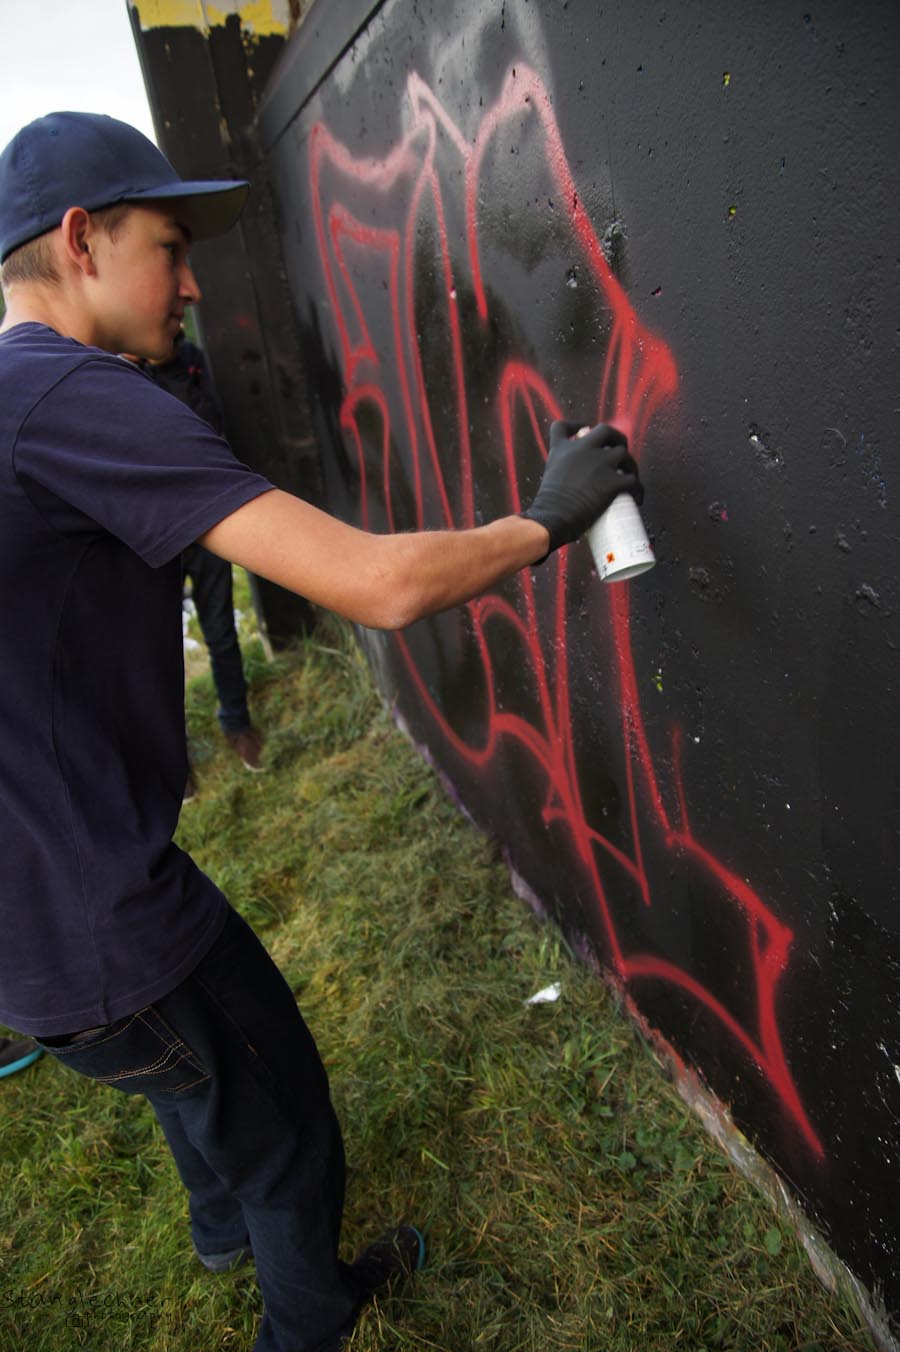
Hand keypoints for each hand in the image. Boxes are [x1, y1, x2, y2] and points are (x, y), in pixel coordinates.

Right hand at [522, 420, 642, 559]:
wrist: (554, 517)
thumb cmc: (548, 508)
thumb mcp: (547, 480)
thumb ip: (559, 477)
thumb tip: (569, 491)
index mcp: (562, 449)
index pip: (562, 427)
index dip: (575, 427)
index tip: (582, 432)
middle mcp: (583, 450)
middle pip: (605, 430)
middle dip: (616, 438)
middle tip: (619, 450)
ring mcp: (601, 463)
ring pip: (624, 454)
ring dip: (630, 465)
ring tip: (630, 477)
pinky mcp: (613, 481)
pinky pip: (634, 480)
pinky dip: (638, 489)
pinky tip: (637, 497)